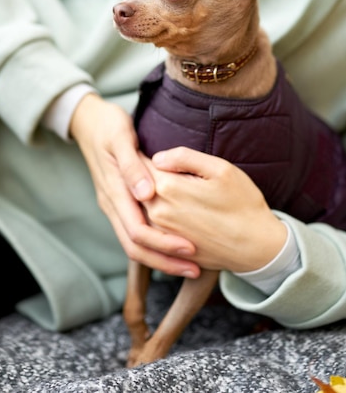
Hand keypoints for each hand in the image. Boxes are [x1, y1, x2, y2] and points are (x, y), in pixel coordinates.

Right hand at [69, 94, 198, 277]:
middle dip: (165, 261)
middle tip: (196, 268)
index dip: (164, 244)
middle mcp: (112, 204)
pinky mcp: (120, 202)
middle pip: (135, 247)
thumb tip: (147, 194)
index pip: (137, 231)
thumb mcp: (121, 137)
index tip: (191, 248)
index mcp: (114, 191)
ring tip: (190, 263)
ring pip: (134, 244)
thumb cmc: (108, 126)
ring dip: (161, 257)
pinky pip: (135, 231)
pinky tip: (175, 244)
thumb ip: (132, 166)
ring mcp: (114, 205)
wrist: (88, 121)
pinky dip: (155, 244)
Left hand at [142, 147, 287, 272]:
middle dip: (138, 173)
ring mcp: (160, 233)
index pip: (140, 163)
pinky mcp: (167, 247)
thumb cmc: (243, 204)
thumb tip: (157, 157)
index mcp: (168, 188)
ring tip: (156, 182)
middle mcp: (157, 212)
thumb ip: (184, 157)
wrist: (257, 248)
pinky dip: (150, 213)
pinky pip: (149, 224)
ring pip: (141, 205)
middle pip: (137, 185)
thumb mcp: (221, 169)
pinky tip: (166, 206)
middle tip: (142, 160)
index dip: (140, 152)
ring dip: (142, 194)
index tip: (140, 145)